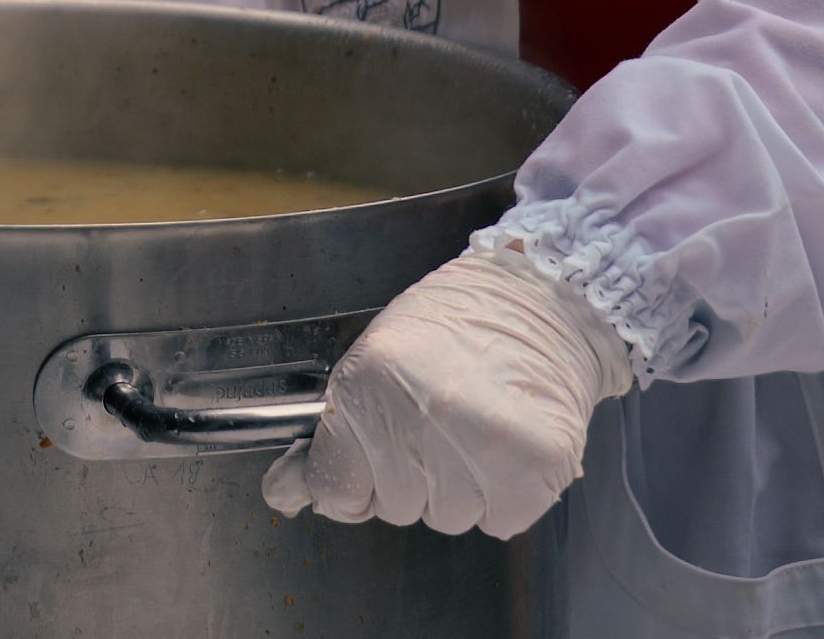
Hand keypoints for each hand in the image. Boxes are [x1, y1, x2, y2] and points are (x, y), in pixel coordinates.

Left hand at [262, 246, 633, 539]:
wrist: (539, 301)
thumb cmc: (451, 328)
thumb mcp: (373, 362)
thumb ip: (334, 432)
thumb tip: (284, 495)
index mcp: (368, 382)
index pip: (334, 487)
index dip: (351, 482)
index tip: (367, 464)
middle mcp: (423, 414)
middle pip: (395, 508)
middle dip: (410, 477)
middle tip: (437, 423)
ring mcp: (483, 443)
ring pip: (447, 519)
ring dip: (459, 488)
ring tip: (475, 429)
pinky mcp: (537, 467)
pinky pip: (499, 522)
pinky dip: (503, 497)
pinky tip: (506, 446)